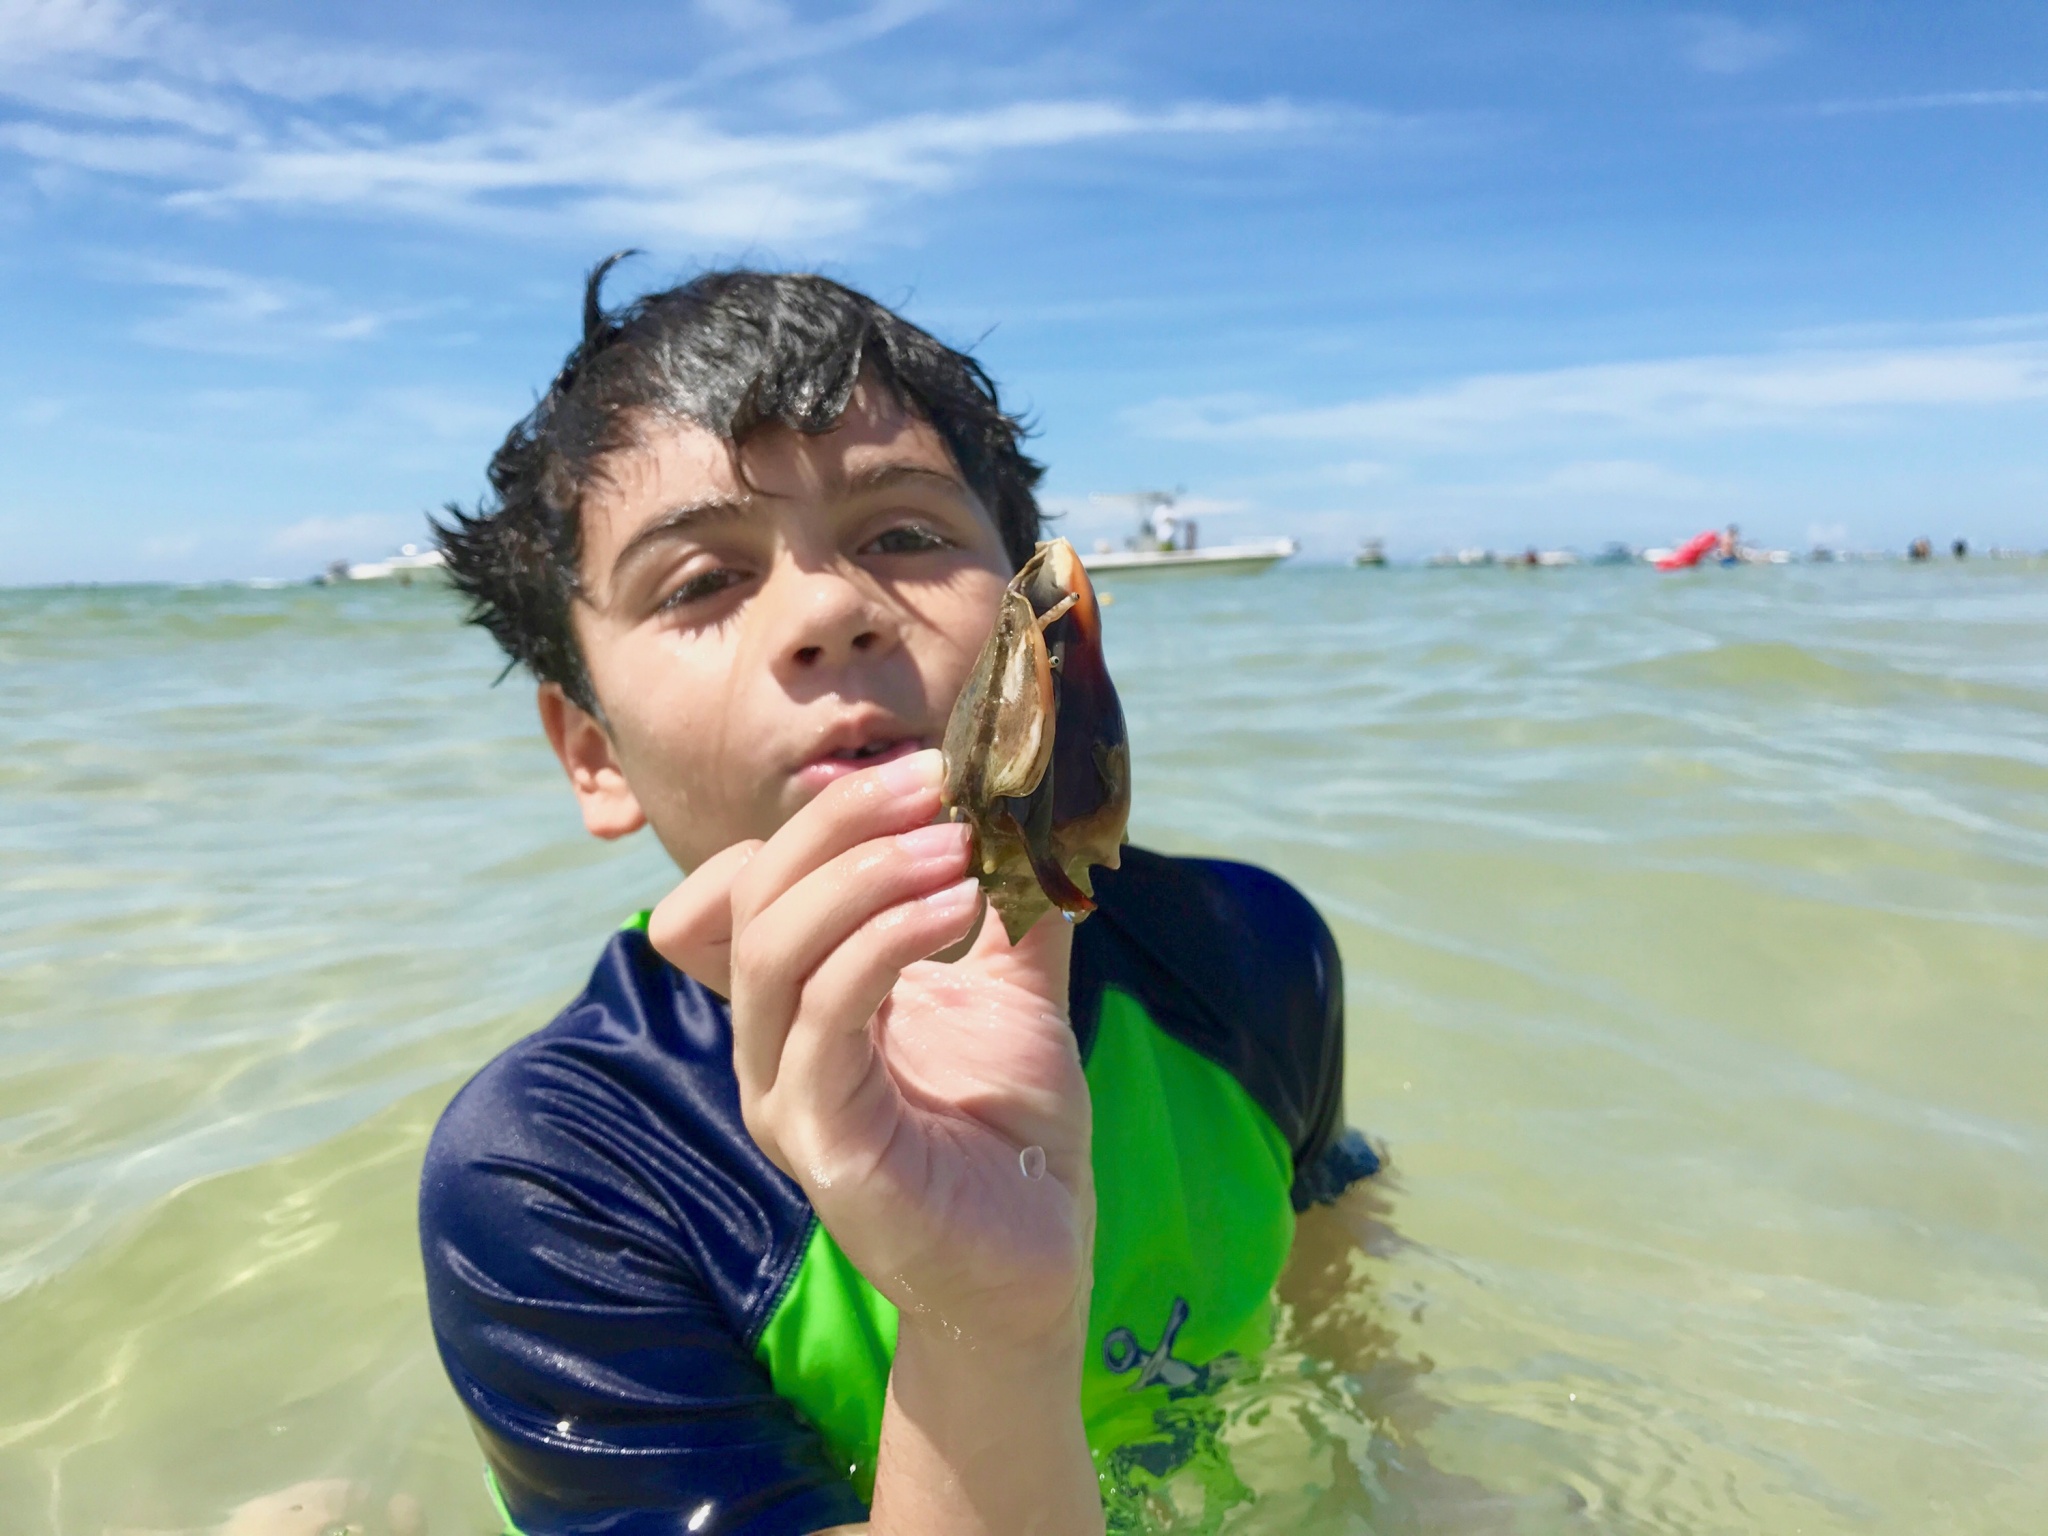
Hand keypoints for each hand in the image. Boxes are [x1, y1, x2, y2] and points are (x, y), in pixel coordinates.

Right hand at [650, 749, 1094, 1350]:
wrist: (1032, 1266)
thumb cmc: (1011, 1135)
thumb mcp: (1015, 993)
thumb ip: (1014, 906)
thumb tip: (1040, 807)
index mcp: (800, 999)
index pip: (750, 881)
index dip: (823, 817)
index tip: (928, 774)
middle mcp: (771, 1042)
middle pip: (755, 893)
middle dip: (843, 821)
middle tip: (936, 784)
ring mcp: (785, 1093)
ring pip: (773, 946)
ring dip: (866, 874)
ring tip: (957, 848)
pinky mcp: (821, 1139)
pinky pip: (826, 1017)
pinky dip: (885, 945)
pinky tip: (958, 911)